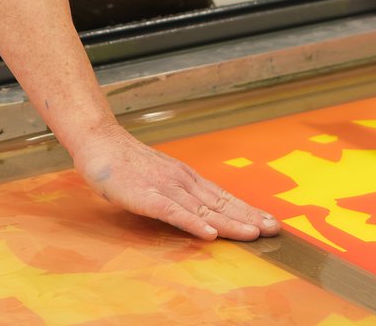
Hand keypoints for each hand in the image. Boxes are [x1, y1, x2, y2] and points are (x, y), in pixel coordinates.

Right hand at [70, 122, 281, 241]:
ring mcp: (166, 188)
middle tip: (275, 229)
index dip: (247, 210)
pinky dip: (193, 224)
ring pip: (204, 209)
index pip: (223, 197)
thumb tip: (200, 209)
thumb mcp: (160, 176)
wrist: (100, 142)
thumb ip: (179, 193)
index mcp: (187, 178)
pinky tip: (209, 234)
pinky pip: (174, 213)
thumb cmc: (127, 162)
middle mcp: (183, 182)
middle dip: (249, 217)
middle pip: (221, 203)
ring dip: (230, 222)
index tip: (269, 221)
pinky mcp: (147, 197)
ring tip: (253, 234)